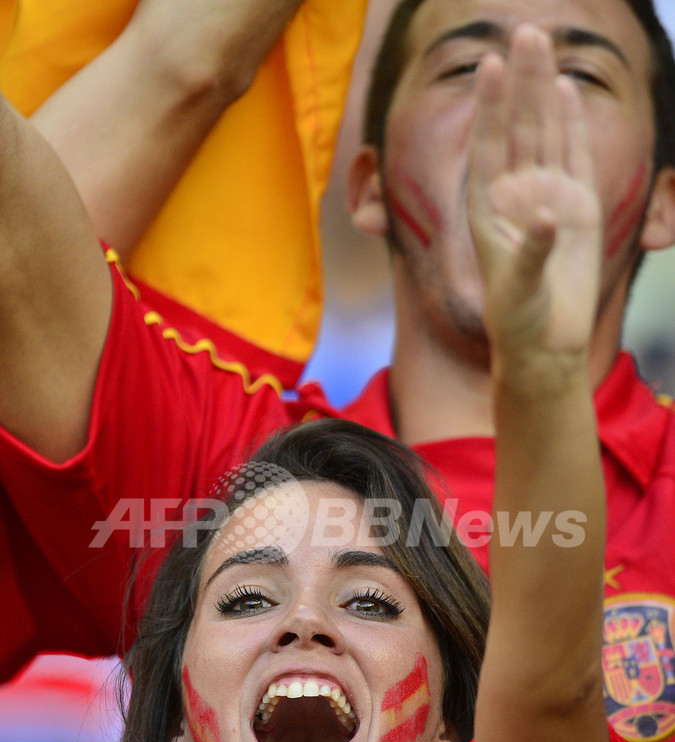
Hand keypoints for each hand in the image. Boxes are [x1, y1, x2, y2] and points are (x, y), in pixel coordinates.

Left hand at [468, 25, 601, 376]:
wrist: (546, 342)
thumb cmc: (520, 321)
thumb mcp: (520, 289)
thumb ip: (531, 252)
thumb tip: (546, 216)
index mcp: (489, 210)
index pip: (487, 146)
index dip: (488, 106)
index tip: (488, 63)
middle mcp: (514, 196)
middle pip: (517, 128)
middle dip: (519, 81)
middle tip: (525, 31)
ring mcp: (547, 196)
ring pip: (544, 133)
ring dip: (541, 91)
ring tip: (540, 44)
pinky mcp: (577, 207)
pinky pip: (572, 156)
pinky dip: (569, 125)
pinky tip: (563, 90)